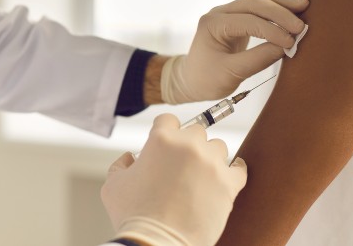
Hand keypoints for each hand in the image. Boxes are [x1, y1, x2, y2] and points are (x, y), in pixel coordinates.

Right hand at [101, 114, 246, 245]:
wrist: (156, 244)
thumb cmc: (134, 216)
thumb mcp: (113, 185)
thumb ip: (120, 164)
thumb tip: (130, 157)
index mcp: (161, 140)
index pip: (168, 120)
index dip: (165, 131)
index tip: (167, 143)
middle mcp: (189, 145)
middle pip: (196, 131)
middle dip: (188, 145)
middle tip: (181, 166)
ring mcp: (211, 163)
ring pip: (217, 147)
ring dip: (209, 157)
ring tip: (200, 176)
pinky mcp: (228, 183)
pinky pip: (239, 168)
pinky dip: (234, 170)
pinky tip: (227, 174)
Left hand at [161, 0, 308, 103]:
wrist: (192, 81)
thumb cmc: (206, 80)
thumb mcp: (230, 74)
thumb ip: (257, 60)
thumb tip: (286, 47)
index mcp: (213, 24)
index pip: (248, 21)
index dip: (272, 30)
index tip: (291, 42)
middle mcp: (220, 13)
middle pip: (253, 2)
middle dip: (279, 11)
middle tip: (301, 25)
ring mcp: (228, 14)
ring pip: (257, 0)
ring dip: (281, 3)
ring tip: (304, 7)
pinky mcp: (237, 19)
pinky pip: (258, 8)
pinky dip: (276, 9)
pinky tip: (293, 12)